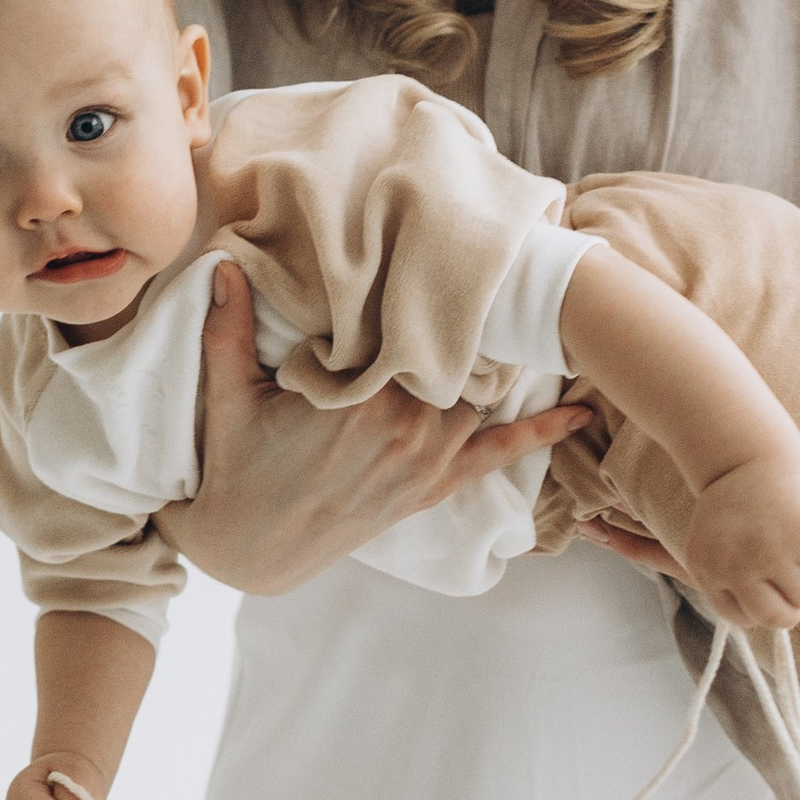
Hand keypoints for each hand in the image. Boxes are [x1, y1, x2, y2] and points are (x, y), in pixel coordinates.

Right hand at [165, 262, 591, 596]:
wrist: (252, 548)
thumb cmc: (237, 467)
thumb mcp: (225, 394)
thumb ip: (226, 329)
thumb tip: (222, 264)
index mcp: (357, 398)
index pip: (409, 329)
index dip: (425, 290)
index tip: (443, 251)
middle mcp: (403, 427)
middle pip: (455, 354)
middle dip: (468, 318)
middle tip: (493, 269)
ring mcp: (424, 459)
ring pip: (478, 392)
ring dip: (494, 360)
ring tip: (526, 313)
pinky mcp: (431, 487)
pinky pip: (496, 455)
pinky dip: (539, 434)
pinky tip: (577, 414)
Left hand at [678, 449, 799, 631]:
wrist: (751, 452)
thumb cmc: (738, 507)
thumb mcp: (713, 546)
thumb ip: (731, 586)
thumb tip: (774, 621)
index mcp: (707, 569)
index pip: (744, 619)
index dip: (760, 602)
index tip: (763, 578)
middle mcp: (735, 564)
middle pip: (779, 618)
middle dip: (790, 601)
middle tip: (789, 570)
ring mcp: (772, 550)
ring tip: (795, 541)